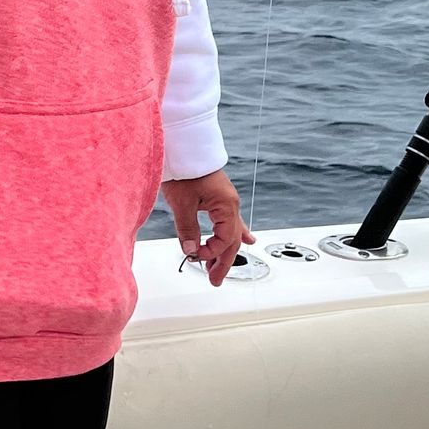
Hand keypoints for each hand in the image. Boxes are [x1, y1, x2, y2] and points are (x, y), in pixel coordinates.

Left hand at [163, 171, 249, 286]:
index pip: (224, 239)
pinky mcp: (220, 199)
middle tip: (214, 280)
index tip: (196, 256)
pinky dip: (236, 233)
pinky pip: (232, 221)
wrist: (184, 147)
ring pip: (231, 233)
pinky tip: (247, 241)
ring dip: (225, 252)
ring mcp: (227, 202)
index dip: (211, 252)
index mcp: (226, 205)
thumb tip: (189, 249)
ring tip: (218, 269)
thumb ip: (187, 228)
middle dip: (223, 262)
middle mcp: (230, 205)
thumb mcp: (182, 202)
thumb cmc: (185, 168)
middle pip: (232, 241)